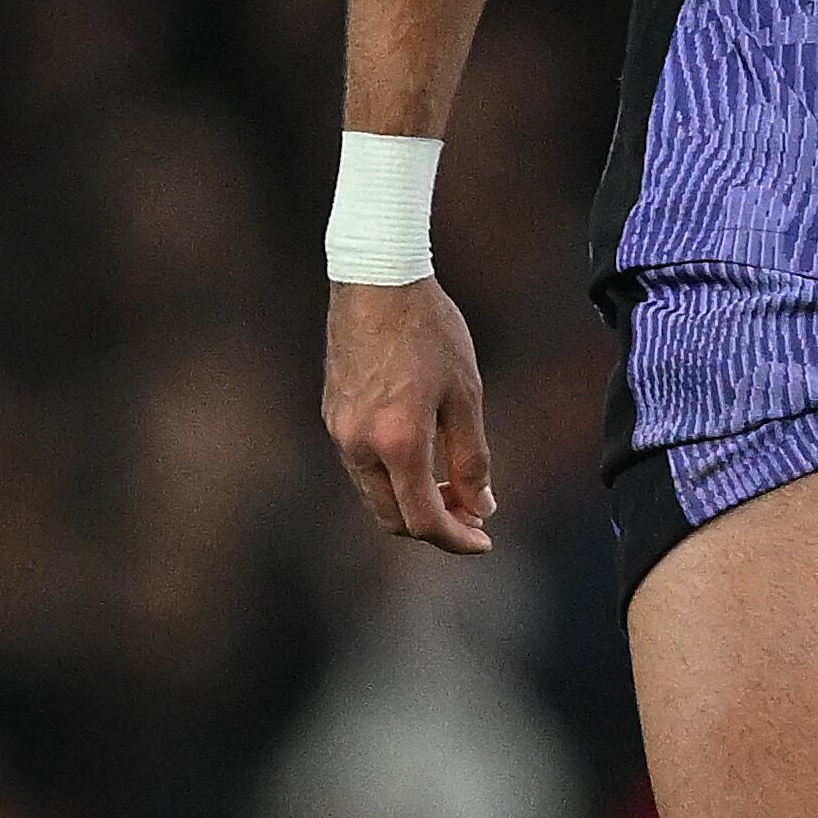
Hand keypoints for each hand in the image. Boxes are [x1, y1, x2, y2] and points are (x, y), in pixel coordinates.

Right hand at [324, 277, 496, 550]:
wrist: (376, 277)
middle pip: (393, 518)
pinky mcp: (332, 415)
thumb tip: (481, 507)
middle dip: (434, 526)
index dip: (457, 539)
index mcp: (398, 441)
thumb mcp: (465, 393)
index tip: (484, 540)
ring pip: (375, 494)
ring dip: (412, 502)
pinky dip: (392, 477)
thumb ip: (472, 457)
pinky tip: (420, 455)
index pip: (424, 519)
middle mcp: (360, 445)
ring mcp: (340, 431)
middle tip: (472, 515)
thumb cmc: (429, 328)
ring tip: (452, 485)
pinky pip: (362, 466)